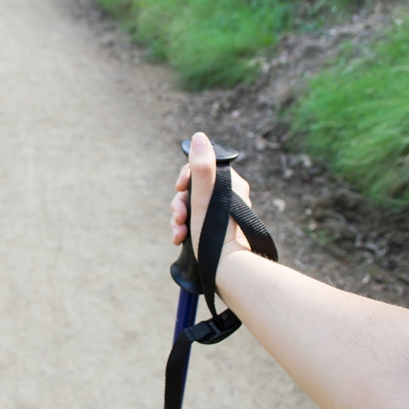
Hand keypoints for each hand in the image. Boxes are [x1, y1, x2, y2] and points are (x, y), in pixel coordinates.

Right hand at [170, 132, 250, 260]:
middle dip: (180, 204)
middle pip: (193, 189)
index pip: (202, 168)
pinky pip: (196, 221)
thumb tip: (199, 137)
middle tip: (178, 218)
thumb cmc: (216, 234)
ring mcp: (223, 213)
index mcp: (230, 183)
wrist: (229, 270)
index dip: (185, 178)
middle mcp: (229, 196)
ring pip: (192, 207)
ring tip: (178, 234)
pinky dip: (185, 228)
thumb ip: (201, 167)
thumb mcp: (203, 197)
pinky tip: (179, 239)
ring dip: (179, 219)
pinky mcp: (217, 229)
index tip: (179, 189)